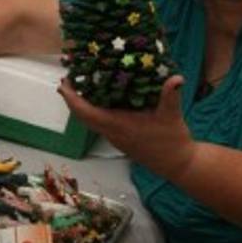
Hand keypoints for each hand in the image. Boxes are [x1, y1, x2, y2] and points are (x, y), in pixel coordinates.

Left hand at [57, 74, 195, 178]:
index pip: (87, 112)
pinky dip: (93, 110)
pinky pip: (99, 122)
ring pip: (90, 120)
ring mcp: (114, 137)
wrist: (177, 164)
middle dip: (72, 99)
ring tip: (80, 86)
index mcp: (118, 125)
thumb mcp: (172, 115)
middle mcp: (112, 133)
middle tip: (68, 80)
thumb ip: (172, 95)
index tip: (64, 84)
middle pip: (82, 116)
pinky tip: (101, 98)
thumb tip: (176, 77)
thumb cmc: (172, 141)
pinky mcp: (120, 138)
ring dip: (81, 105)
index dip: (72, 99)